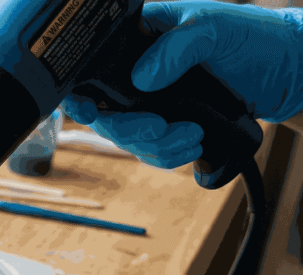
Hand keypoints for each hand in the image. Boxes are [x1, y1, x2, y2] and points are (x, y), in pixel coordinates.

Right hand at [62, 1, 302, 167]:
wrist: (290, 73)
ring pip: (127, 138)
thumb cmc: (255, 38)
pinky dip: (167, 156)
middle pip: (106, 113)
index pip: (93, 69)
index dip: (82, 95)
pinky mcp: (169, 126)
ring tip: (191, 138)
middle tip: (161, 129)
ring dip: (154, 147)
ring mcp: (152, 102)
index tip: (91, 112)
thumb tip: (141, 79)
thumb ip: (177, 47)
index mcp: (139, 39)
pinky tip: (192, 147)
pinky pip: (151, 151)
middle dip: (130, 129)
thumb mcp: (215, 29)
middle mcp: (138, 72)